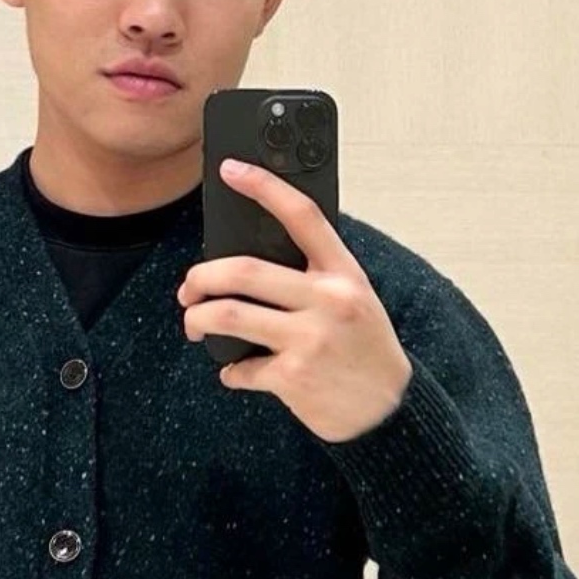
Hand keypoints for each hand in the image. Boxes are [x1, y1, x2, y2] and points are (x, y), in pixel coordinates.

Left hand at [178, 156, 413, 445]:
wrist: (388, 409)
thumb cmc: (365, 349)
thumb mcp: (355, 299)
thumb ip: (316, 275)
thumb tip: (252, 258)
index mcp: (344, 274)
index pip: (302, 216)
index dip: (264, 187)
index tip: (232, 169)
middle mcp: (328, 301)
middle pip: (244, 271)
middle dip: (201, 277)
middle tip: (190, 287)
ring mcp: (310, 340)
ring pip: (229, 316)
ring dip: (198, 319)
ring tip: (195, 323)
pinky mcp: (294, 377)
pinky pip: (240, 368)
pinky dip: (230, 371)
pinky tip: (237, 371)